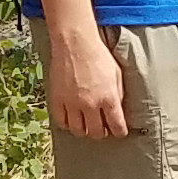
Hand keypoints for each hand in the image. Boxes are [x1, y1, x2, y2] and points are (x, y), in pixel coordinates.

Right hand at [45, 23, 127, 138]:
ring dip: (84, 131)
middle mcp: (90, 105)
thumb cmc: (98, 55)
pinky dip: (67, 124)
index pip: (116, 125)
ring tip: (87, 126)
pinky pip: (61, 122)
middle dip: (101, 133)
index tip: (119, 132)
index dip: (119, 131)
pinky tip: (72, 120)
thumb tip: (117, 109)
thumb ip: (117, 94)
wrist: (76, 44)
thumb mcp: (117, 74)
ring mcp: (72, 104)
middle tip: (103, 130)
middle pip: (96, 132)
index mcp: (108, 98)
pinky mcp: (58, 100)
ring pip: (77, 131)